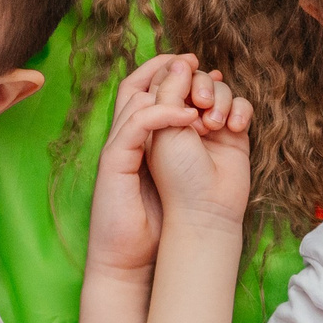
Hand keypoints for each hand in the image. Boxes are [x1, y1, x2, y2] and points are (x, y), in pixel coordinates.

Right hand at [87, 55, 195, 277]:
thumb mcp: (184, 174)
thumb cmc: (158, 223)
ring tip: (201, 91)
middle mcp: (125, 137)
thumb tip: (209, 117)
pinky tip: (190, 117)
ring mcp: (117, 146)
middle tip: (195, 60)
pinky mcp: (114, 160)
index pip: (148, 90)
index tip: (202, 67)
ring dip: (171, 88)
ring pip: (135, 96)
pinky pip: (135, 123)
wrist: (133, 261)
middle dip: (167, 66)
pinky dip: (162, 113)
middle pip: (137, 83)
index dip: (171, 73)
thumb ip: (191, 145)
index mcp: (140, 139)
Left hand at [142, 54, 253, 230]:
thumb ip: (168, 93)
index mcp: (156, 118)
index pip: (165, 78)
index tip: (186, 61)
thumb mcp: (161, 130)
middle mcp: (182, 120)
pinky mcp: (233, 136)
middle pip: (194, 79)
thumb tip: (180, 62)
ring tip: (215, 126)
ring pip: (220, 90)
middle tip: (200, 104)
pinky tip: (234, 128)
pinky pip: (241, 107)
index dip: (174, 67)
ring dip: (220, 99)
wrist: (204, 214)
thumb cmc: (173, 178)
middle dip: (199, 85)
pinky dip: (240, 110)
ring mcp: (209, 127)